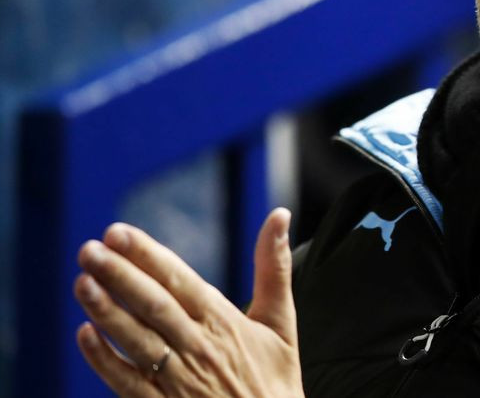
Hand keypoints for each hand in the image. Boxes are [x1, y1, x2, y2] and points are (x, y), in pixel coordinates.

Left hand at [74, 208, 303, 396]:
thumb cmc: (276, 379)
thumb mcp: (282, 322)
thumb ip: (274, 267)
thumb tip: (279, 214)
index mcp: (226, 322)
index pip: (181, 281)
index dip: (149, 256)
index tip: (118, 233)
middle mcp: (199, 348)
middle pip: (154, 306)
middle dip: (120, 275)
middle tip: (89, 249)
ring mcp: (178, 381)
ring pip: (136, 341)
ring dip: (107, 311)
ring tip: (82, 282)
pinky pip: (127, 383)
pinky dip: (104, 360)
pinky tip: (84, 334)